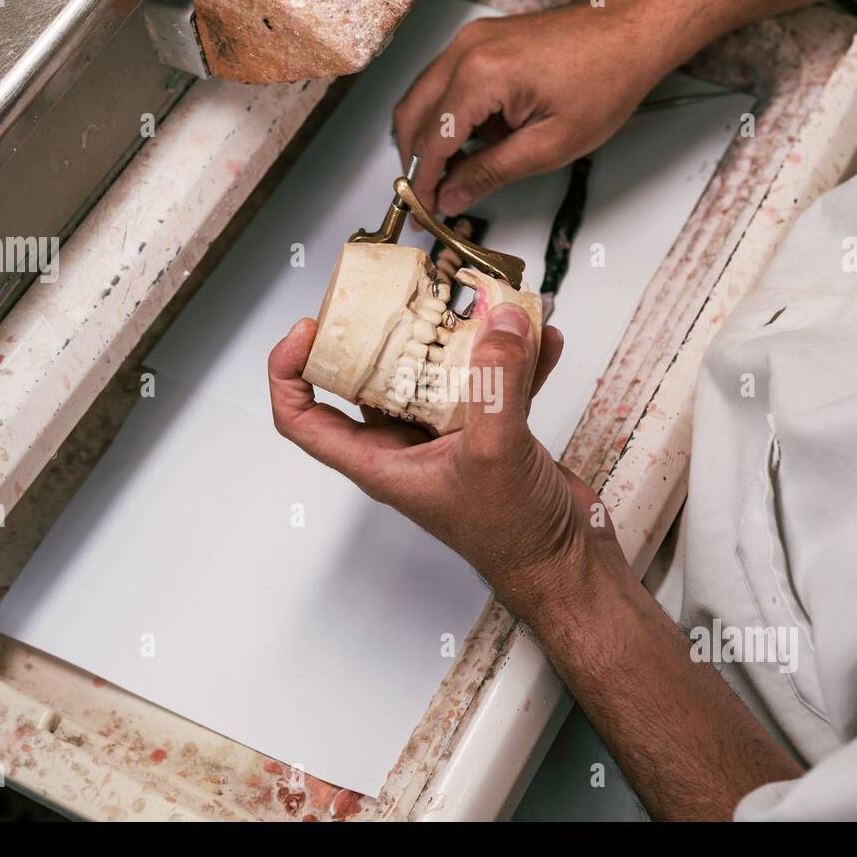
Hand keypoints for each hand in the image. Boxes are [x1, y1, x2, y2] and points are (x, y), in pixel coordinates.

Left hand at [268, 303, 629, 624]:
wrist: (566, 565)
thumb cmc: (514, 538)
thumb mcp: (495, 452)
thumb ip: (496, 383)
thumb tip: (500, 322)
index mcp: (381, 463)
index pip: (304, 419)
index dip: (290, 372)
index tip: (306, 329)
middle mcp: (408, 448)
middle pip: (372, 380)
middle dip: (386, 331)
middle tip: (400, 291)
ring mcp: (450, 439)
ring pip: (439, 372)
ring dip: (464, 338)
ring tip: (488, 305)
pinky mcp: (494, 435)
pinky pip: (496, 384)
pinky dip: (519, 361)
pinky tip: (545, 340)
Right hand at [393, 0, 705, 216]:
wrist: (630, 35)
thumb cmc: (605, 79)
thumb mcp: (548, 146)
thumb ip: (490, 173)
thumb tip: (452, 196)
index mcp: (481, 75)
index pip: (432, 141)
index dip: (424, 183)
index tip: (425, 210)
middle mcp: (467, 50)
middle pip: (413, 115)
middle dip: (416, 161)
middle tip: (429, 198)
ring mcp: (471, 41)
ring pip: (423, 98)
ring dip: (431, 139)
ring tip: (458, 174)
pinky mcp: (480, 41)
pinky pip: (445, 82)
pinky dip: (448, 116)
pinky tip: (475, 142)